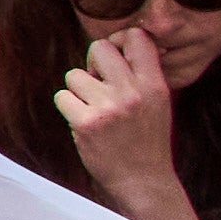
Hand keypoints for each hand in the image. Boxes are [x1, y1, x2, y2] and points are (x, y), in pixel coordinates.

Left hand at [54, 27, 190, 206]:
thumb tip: (117, 41)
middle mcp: (132, 93)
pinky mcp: (86, 123)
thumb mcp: (158, 103)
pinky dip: (68, 108)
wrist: (143, 182)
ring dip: (79, 91)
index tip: (115, 56)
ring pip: (74, 75)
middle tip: (99, 83)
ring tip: (95, 110)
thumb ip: (140, 74)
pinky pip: (62, 97)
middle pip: (99, 48)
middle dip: (93, 63)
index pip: (137, 37)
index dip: (119, 41)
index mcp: (154, 86)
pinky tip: (85, 122)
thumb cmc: (147, 140)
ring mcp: (108, 108)